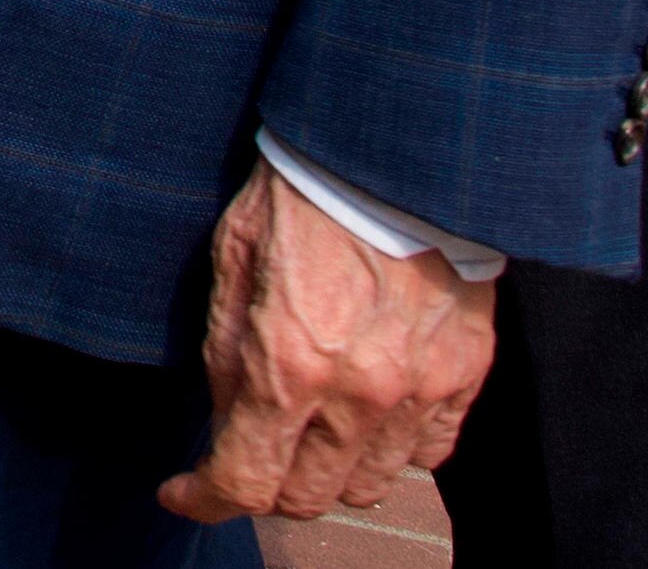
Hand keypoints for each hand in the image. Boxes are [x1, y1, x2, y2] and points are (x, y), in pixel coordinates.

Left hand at [162, 168, 493, 522]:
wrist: (397, 149)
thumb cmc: (302, 191)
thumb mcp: (233, 258)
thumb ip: (226, 352)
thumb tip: (224, 420)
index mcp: (291, 364)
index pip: (245, 482)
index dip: (204, 498)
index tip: (182, 491)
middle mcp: (360, 394)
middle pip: (308, 498)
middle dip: (267, 481)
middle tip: (250, 441)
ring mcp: (420, 390)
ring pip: (369, 486)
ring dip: (331, 469)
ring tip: (312, 420)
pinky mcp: (465, 375)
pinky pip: (427, 452)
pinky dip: (393, 445)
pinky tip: (369, 405)